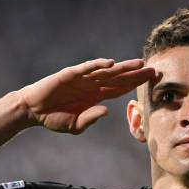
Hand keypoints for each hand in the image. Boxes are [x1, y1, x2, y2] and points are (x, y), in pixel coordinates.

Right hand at [17, 58, 154, 133]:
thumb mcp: (75, 125)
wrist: (33, 111)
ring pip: (107, 71)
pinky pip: (86, 69)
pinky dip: (98, 65)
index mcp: (96, 96)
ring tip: (138, 64)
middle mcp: (92, 85)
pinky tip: (110, 63)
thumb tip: (105, 112)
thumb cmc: (54, 118)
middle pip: (119, 78)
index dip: (135, 85)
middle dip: (136, 74)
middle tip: (154, 70)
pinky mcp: (70, 74)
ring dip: (123, 68)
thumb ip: (90, 118)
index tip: (151, 83)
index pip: (120, 89)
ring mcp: (82, 78)